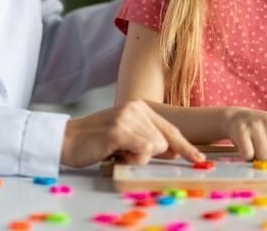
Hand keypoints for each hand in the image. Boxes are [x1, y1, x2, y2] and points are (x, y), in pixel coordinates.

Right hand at [60, 100, 204, 167]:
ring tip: (117, 151)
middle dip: (148, 154)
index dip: (185, 146)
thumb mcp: (126, 137)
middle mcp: (136, 108)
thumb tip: (175, 150)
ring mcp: (127, 117)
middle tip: (123, 152)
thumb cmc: (96, 141)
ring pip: (155, 147)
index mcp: (139, 107)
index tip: (200, 158)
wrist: (66, 139)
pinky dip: (132, 158)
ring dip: (137, 157)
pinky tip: (115, 153)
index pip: (170, 129)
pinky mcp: (119, 129)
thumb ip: (149, 139)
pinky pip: (143, 150)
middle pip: (164, 141)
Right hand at [221, 107, 266, 161]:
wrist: (236, 117)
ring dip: (259, 158)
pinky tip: (246, 146)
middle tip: (266, 148)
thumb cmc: (262, 129)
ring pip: (264, 157)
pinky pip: (249, 155)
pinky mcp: (241, 130)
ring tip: (255, 146)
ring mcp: (256, 125)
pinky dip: (247, 156)